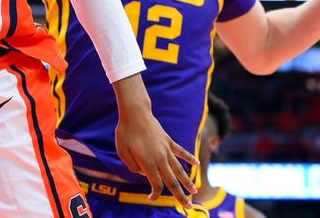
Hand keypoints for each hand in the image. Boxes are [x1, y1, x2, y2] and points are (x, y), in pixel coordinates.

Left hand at [112, 76, 197, 205]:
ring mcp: (166, 149)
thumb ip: (131, 166)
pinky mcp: (168, 141)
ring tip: (195, 191)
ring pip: (179, 169)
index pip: (156, 184)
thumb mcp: (122, 151)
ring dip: (188, 181)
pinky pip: (181, 151)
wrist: (135, 112)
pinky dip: (190, 158)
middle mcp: (160, 158)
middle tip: (189, 207)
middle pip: (172, 181)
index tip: (150, 198)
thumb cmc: (125, 132)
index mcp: (148, 163)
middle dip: (181, 196)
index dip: (155, 194)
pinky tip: (197, 164)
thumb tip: (142, 172)